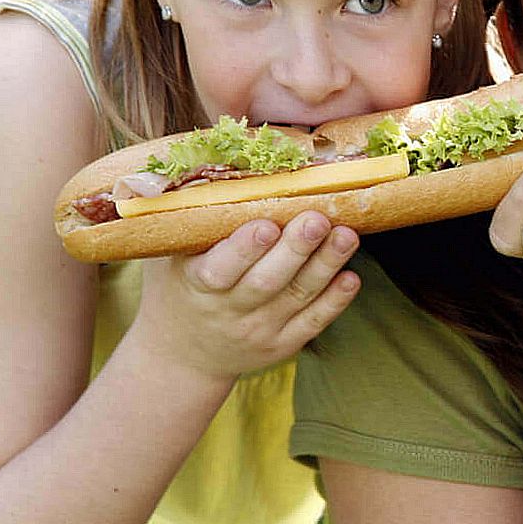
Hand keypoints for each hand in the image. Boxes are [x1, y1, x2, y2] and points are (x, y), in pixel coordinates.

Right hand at [133, 211, 360, 384]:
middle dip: (295, 249)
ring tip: (347, 236)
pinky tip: (350, 276)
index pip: (220, 270)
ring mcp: (259, 330)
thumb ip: (190, 222)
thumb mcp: (171, 257)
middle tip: (317, 218)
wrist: (181, 353)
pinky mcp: (283, 343)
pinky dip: (334, 301)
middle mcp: (229, 311)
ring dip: (325, 266)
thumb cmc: (180, 288)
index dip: (244, 249)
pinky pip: (312, 323)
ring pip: (297, 297)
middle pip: (266, 281)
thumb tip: (196, 170)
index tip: (266, 224)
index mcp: (197, 285)